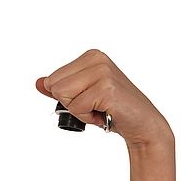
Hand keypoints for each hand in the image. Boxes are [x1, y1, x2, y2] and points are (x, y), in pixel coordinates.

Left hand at [36, 49, 172, 148]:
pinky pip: (76, 108)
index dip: (67, 97)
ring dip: (79, 111)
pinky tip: (105, 113)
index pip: (52, 80)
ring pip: (63, 96)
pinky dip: (88, 118)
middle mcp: (96, 59)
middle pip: (55, 87)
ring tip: (100, 108)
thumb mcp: (82, 96)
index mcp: (90, 56)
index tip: (89, 99)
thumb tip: (39, 83)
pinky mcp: (106, 88)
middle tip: (95, 105)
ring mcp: (102, 72)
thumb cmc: (112, 109)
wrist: (141, 123)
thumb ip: (60, 88)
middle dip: (71, 103)